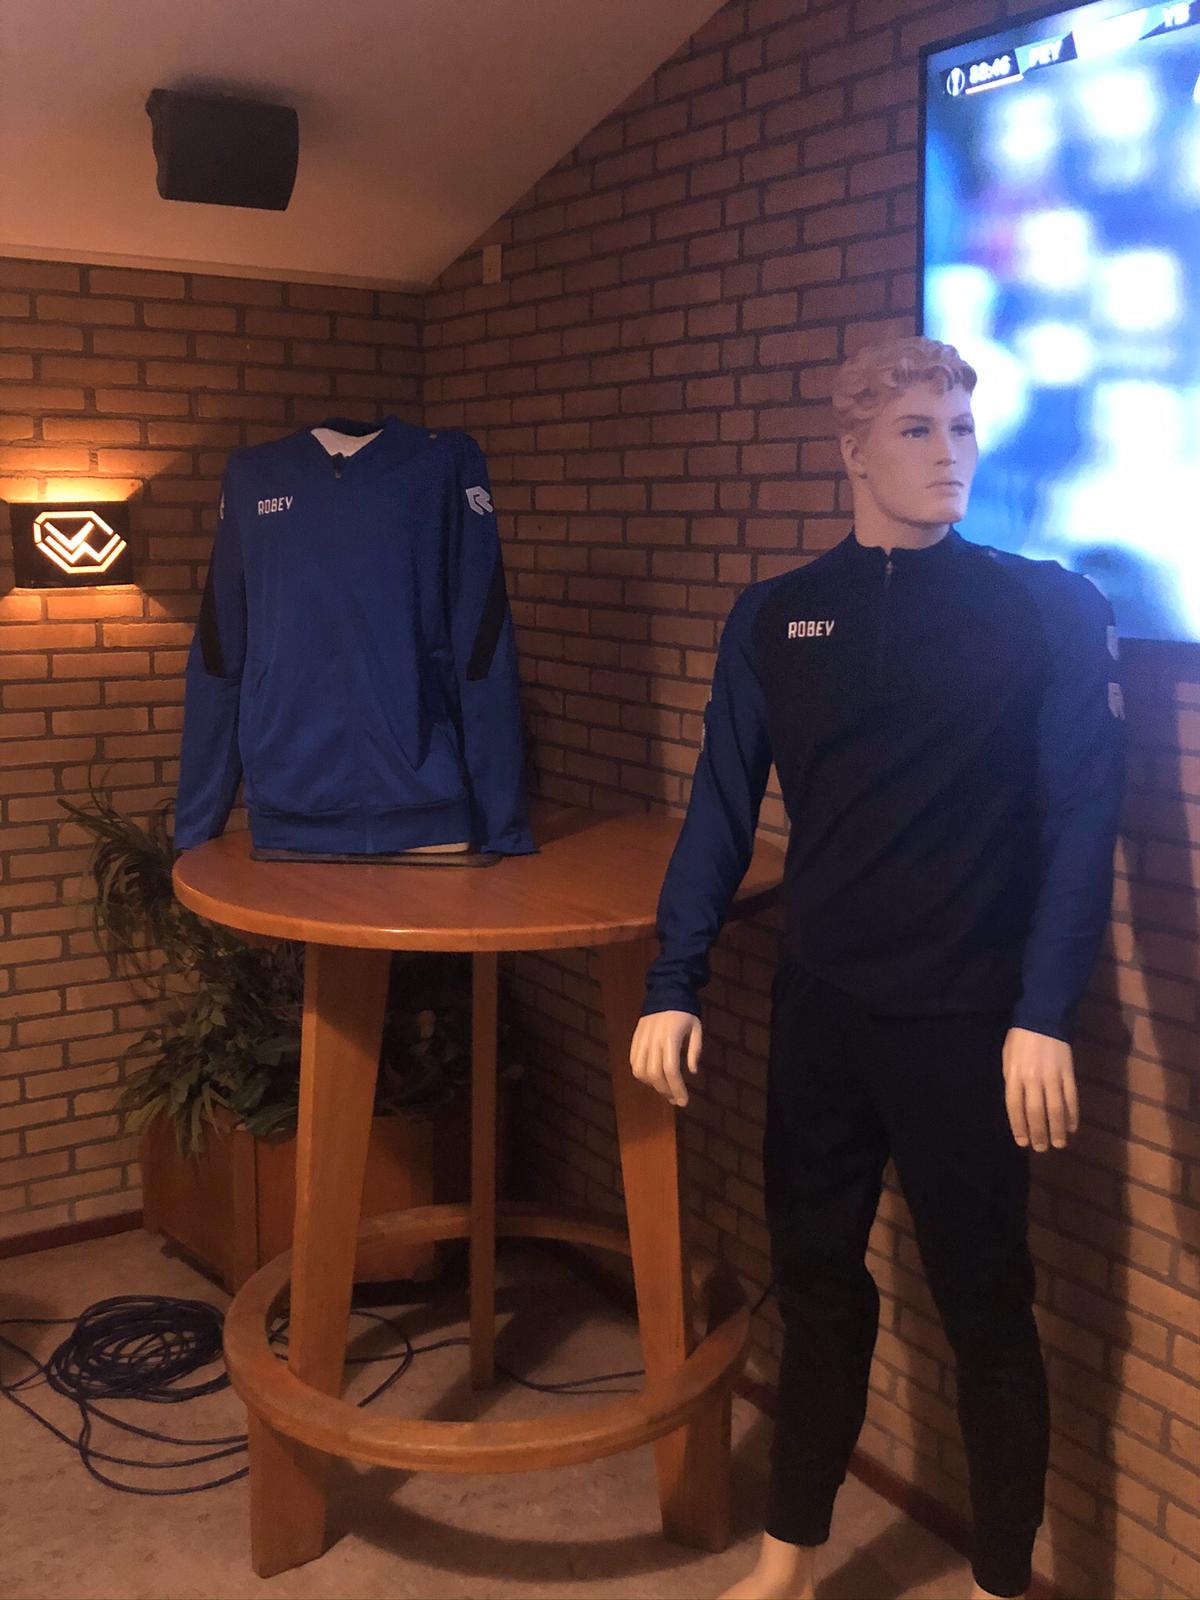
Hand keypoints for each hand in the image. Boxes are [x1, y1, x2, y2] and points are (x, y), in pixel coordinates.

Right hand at [629, 1009, 702, 1107]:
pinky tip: (652, 1078)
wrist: (666, 992)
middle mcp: (654, 1041)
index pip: (671, 1071)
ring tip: (664, 1089)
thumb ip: (695, 1050)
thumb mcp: (697, 1029)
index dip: (677, 1089)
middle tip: (676, 1099)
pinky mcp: (635, 1040)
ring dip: (652, 1085)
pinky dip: (641, 1075)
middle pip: (655, 1075)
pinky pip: (634, 1063)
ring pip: (640, 1071)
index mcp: (671, 1039)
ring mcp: (642, 1041)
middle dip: (666, 1091)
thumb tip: (692, 1072)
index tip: (684, 1102)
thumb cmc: (685, 1013)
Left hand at [1002, 1026, 1078, 1150]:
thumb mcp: (1007, 1058)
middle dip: (1039, 1133)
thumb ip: (1012, 1082)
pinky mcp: (1069, 1073)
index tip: (1022, 1142)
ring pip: (1056, 1109)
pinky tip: (1072, 1127)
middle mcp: (1033, 1078)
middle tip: (1041, 1148)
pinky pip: (1071, 1098)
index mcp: (1014, 1074)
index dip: (1019, 1126)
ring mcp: (1053, 1076)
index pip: (1015, 1107)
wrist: (1043, 1018)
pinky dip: (1072, 1115)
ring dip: (1058, 1129)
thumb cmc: (1020, 1039)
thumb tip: (1018, 1106)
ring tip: (1058, 1144)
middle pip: (1036, 1112)